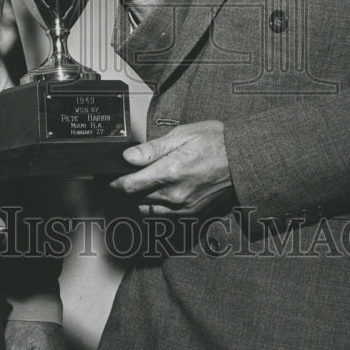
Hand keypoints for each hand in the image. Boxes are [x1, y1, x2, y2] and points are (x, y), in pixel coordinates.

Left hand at [110, 121, 232, 214]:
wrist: (244, 159)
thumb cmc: (215, 142)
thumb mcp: (181, 135)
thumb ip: (152, 149)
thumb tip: (128, 157)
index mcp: (170, 172)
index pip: (129, 185)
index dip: (113, 182)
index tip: (105, 176)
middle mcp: (175, 195)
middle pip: (135, 198)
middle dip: (125, 187)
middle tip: (123, 174)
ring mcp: (184, 207)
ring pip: (147, 209)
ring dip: (139, 198)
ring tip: (141, 182)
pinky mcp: (192, 213)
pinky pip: (164, 214)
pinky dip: (155, 205)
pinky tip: (158, 191)